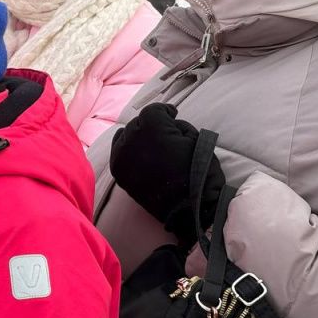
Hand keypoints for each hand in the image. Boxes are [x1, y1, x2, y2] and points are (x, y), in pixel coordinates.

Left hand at [109, 103, 224, 247]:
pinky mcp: (118, 171)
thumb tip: (168, 123)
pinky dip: (127, 151)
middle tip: (164, 133)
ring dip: (137, 137)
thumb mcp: (196, 139)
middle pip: (138, 122)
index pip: (153, 110)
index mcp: (152, 127)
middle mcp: (132, 138)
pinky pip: (118, 153)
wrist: (189, 207)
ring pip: (124, 136)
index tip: (172, 114)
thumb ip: (177, 126)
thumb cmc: (199, 172)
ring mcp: (122, 156)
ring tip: (150, 145)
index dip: (165, 111)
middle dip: (151, 125)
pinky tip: (141, 156)